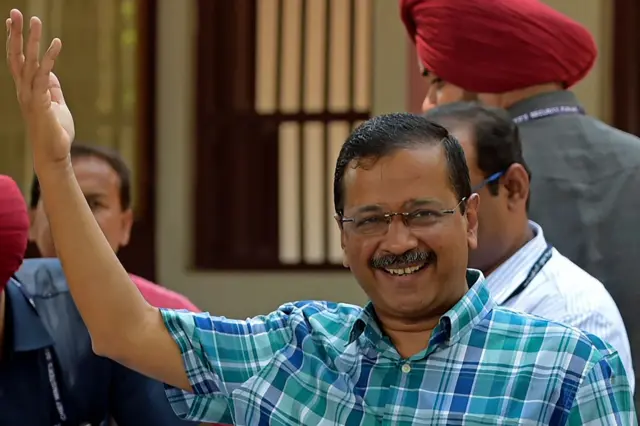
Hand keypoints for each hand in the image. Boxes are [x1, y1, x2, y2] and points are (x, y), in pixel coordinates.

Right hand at [6, 9, 74, 170]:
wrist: (54, 154)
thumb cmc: (56, 132)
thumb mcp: (56, 105)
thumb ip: (52, 89)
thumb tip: (51, 73)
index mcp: (26, 89)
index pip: (17, 61)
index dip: (14, 41)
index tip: (13, 21)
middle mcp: (24, 90)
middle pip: (16, 56)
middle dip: (15, 34)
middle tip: (16, 12)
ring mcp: (30, 95)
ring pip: (28, 62)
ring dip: (31, 40)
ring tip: (35, 20)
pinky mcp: (39, 101)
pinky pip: (44, 75)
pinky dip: (50, 57)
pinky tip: (56, 43)